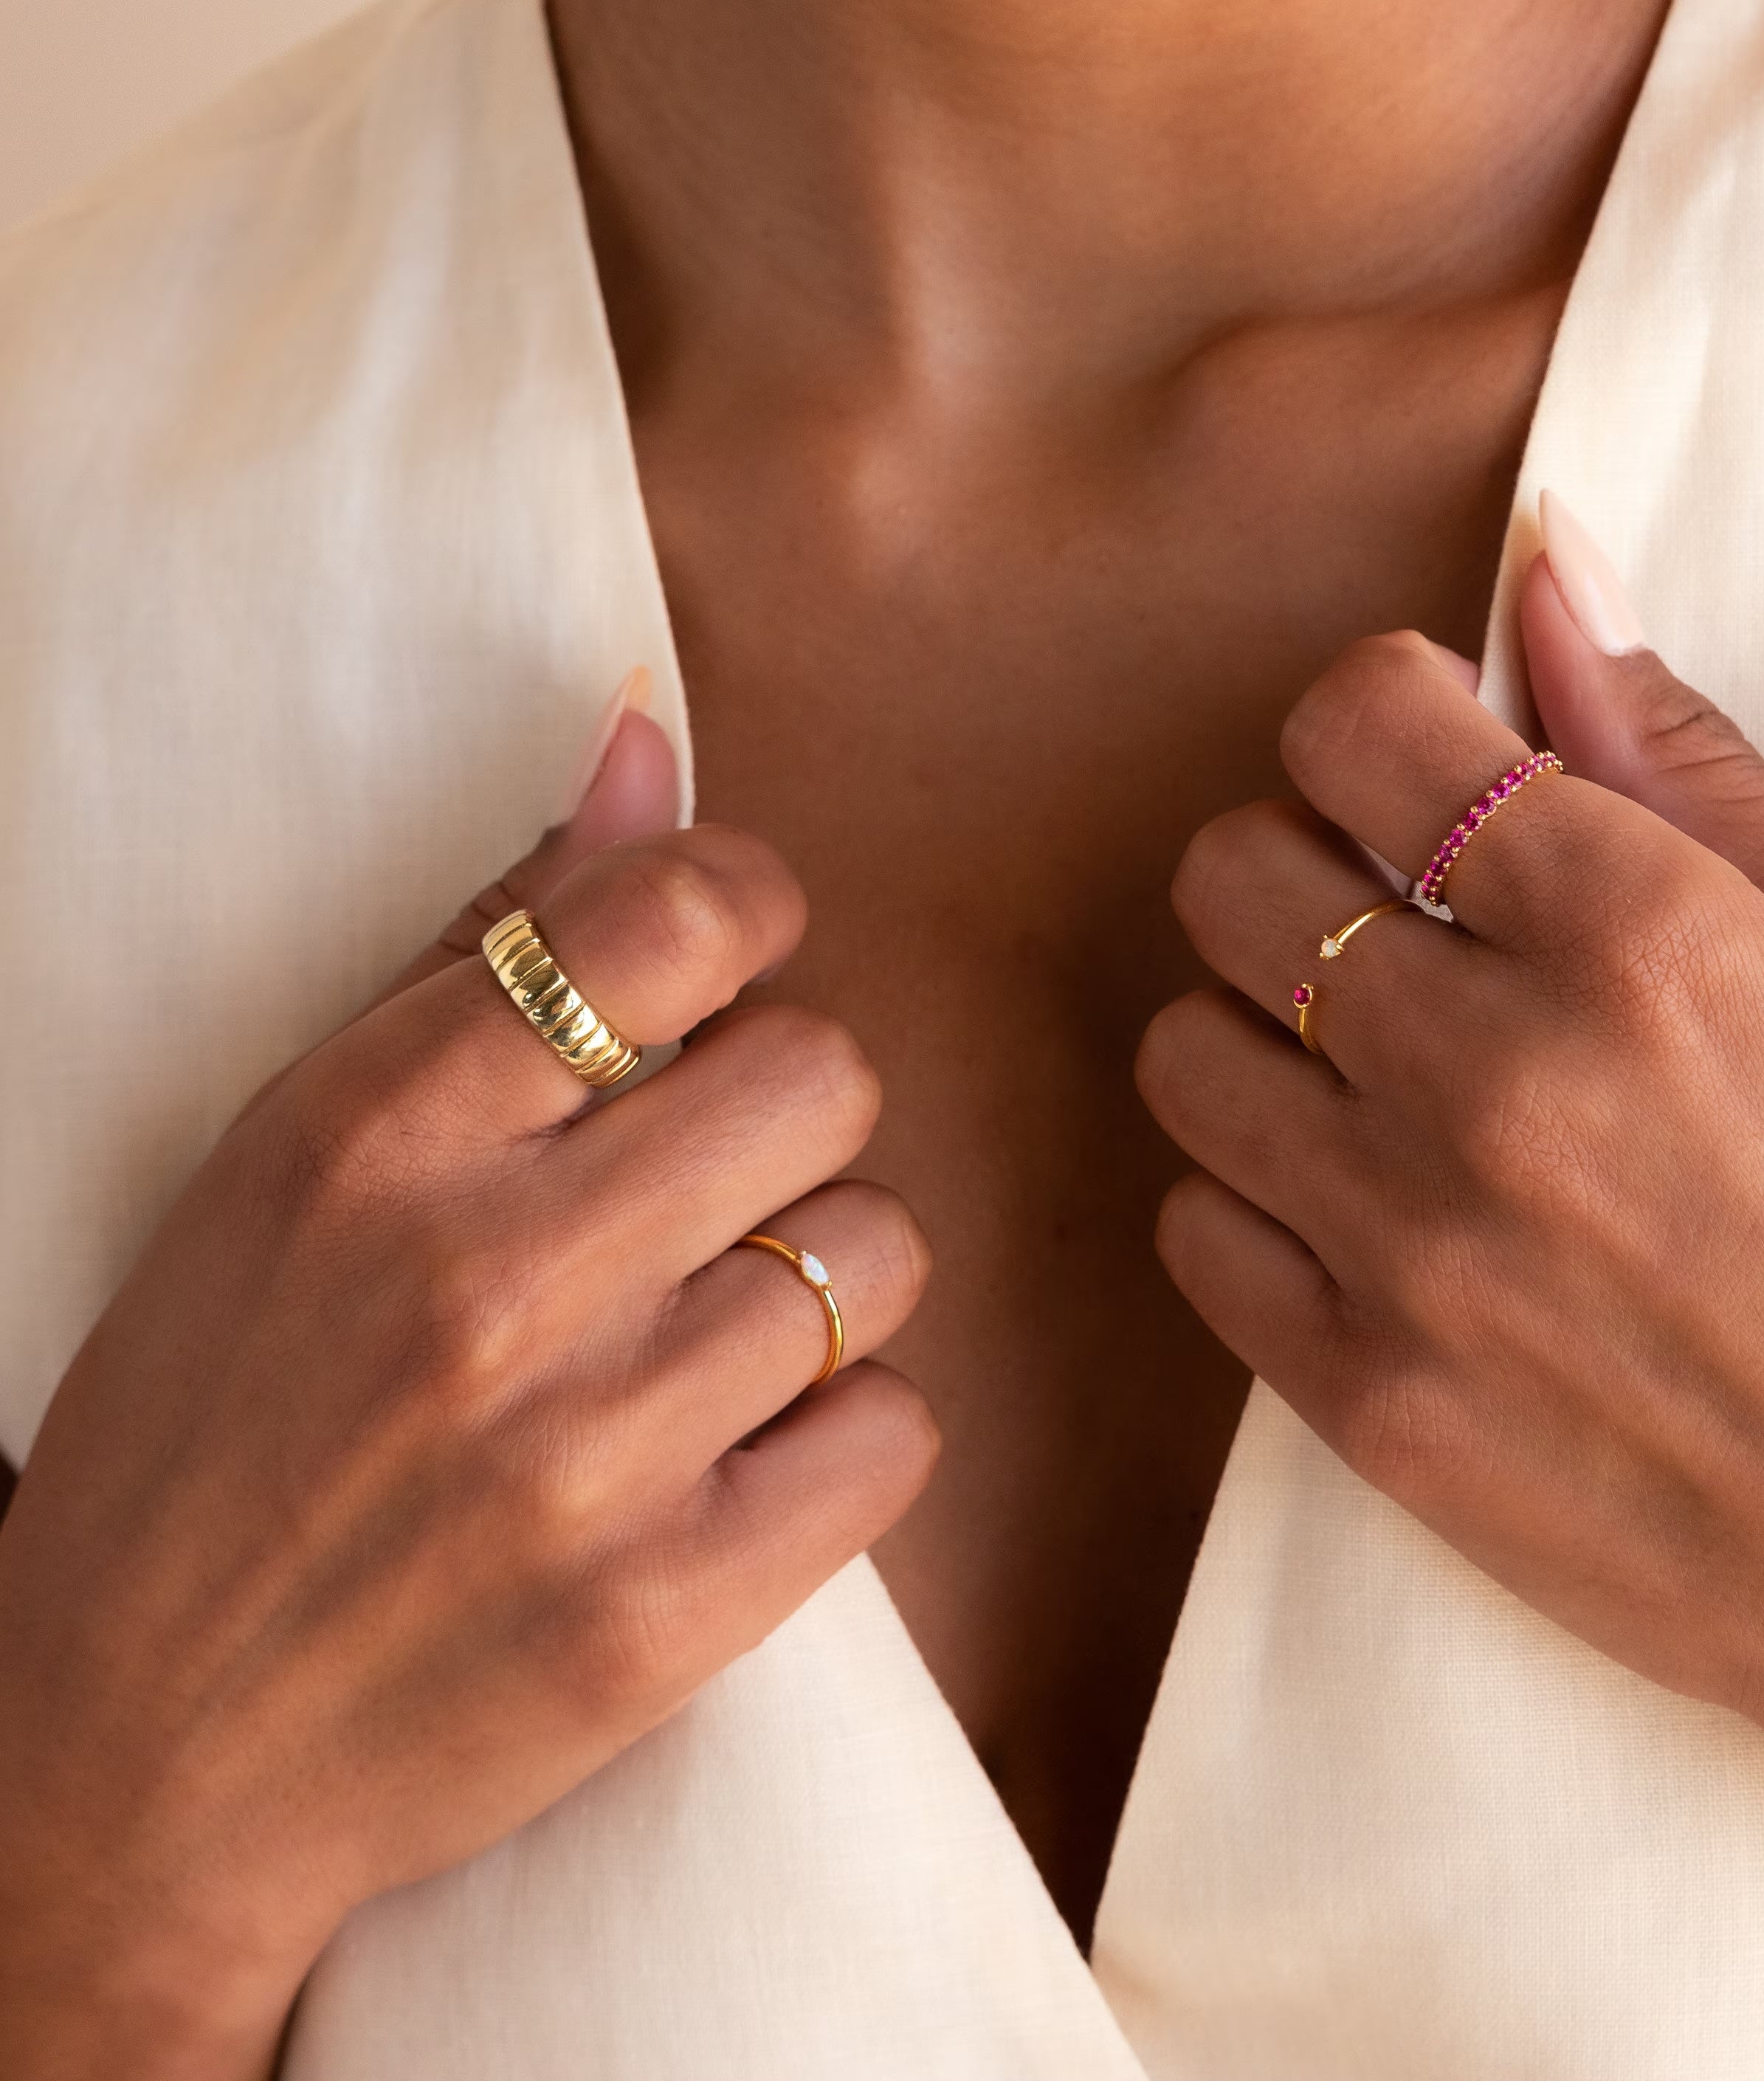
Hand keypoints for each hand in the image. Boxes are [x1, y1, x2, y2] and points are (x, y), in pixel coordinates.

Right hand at [0, 699, 937, 2080]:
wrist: (129, 1759)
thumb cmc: (213, 1421)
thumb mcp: (291, 1152)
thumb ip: (487, 943)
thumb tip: (651, 744)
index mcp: (377, 1131)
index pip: (683, 915)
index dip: (752, 913)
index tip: (734, 965)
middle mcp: (486, 1277)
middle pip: (826, 1072)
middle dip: (792, 1107)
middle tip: (711, 1175)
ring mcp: (583, 1456)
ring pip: (880, 1252)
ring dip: (821, 1278)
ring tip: (706, 1330)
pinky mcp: (665, 1614)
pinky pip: (895, 1436)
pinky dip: (843, 1434)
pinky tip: (743, 1452)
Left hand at [1139, 507, 1763, 2075]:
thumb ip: (1686, 761)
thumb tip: (1549, 580)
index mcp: (1638, 940)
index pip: (1355, 725)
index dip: (1369, 714)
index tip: (1416, 758)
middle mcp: (1493, 1081)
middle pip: (1229, 875)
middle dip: (1295, 854)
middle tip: (1384, 907)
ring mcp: (1410, 1252)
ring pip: (1184, 1050)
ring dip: (1257, 1025)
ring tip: (1364, 1061)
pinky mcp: (1366, 1398)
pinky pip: (1194, 1229)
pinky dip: (1252, 1191)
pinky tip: (1355, 1200)